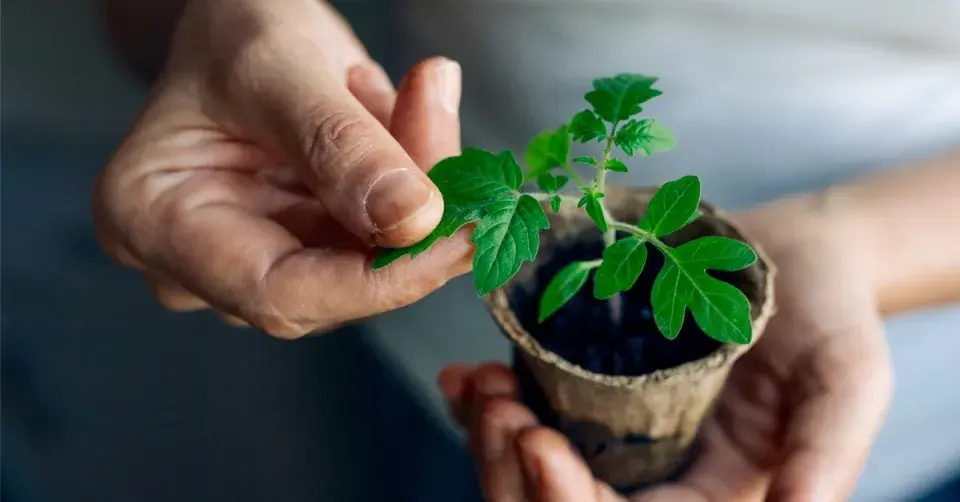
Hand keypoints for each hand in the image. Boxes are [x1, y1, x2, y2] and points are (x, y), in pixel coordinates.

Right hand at [93, 0, 470, 336]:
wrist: (244, 27)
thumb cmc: (231, 35)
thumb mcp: (278, 67)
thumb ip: (339, 144)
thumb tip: (412, 220)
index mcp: (156, 222)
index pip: (275, 292)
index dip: (374, 280)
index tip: (453, 237)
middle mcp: (202, 262)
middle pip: (332, 285)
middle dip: (410, 220)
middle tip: (448, 133)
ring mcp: (259, 259)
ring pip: (372, 262)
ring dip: (421, 188)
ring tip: (418, 95)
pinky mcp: (311, 247)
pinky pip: (385, 238)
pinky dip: (420, 181)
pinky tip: (414, 111)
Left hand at [438, 198, 892, 500]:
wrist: (795, 253)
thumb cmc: (831, 317)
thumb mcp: (846, 380)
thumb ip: (825, 451)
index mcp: (704, 493)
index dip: (569, 500)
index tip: (539, 442)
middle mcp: (649, 473)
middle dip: (514, 473)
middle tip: (498, 410)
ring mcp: (610, 430)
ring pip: (528, 465)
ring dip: (489, 439)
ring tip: (483, 386)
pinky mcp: (583, 385)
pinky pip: (522, 409)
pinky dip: (480, 404)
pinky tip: (462, 378)